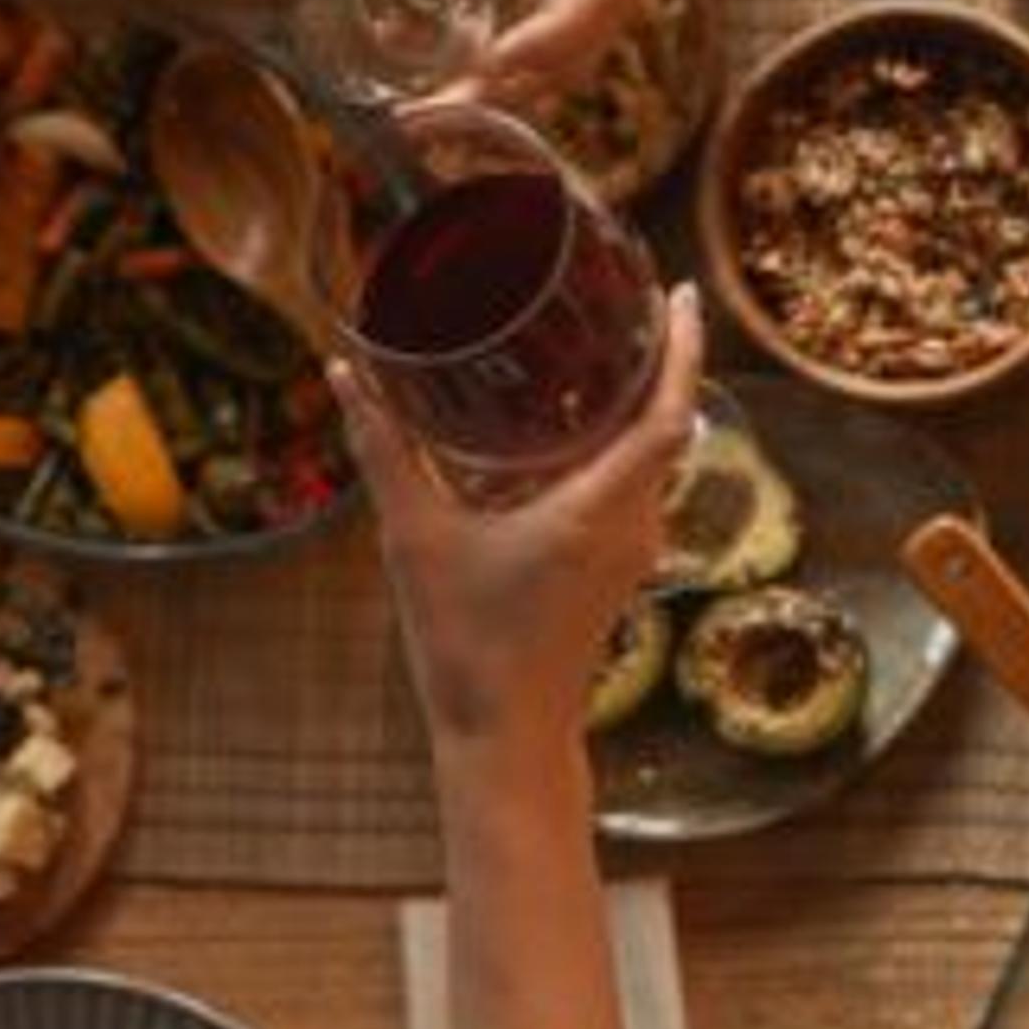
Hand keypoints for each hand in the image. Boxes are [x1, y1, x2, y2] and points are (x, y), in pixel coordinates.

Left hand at [291, 0, 661, 104]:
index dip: (557, 37)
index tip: (489, 71)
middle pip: (594, 35)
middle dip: (518, 89)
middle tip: (428, 121)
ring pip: (582, 50)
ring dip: (514, 96)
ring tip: (430, 123)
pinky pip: (562, 42)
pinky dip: (514, 77)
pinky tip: (452, 100)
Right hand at [334, 285, 704, 748]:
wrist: (506, 734)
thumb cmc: (463, 642)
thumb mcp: (413, 537)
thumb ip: (383, 452)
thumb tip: (344, 375)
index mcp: (598, 511)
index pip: (669, 414)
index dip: (684, 350)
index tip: (681, 295)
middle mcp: (632, 526)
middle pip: (669, 426)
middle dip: (662, 361)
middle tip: (634, 303)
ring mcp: (632, 551)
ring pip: (654, 460)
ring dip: (640, 406)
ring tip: (607, 352)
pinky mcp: (618, 569)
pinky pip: (634, 488)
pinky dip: (619, 447)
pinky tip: (576, 430)